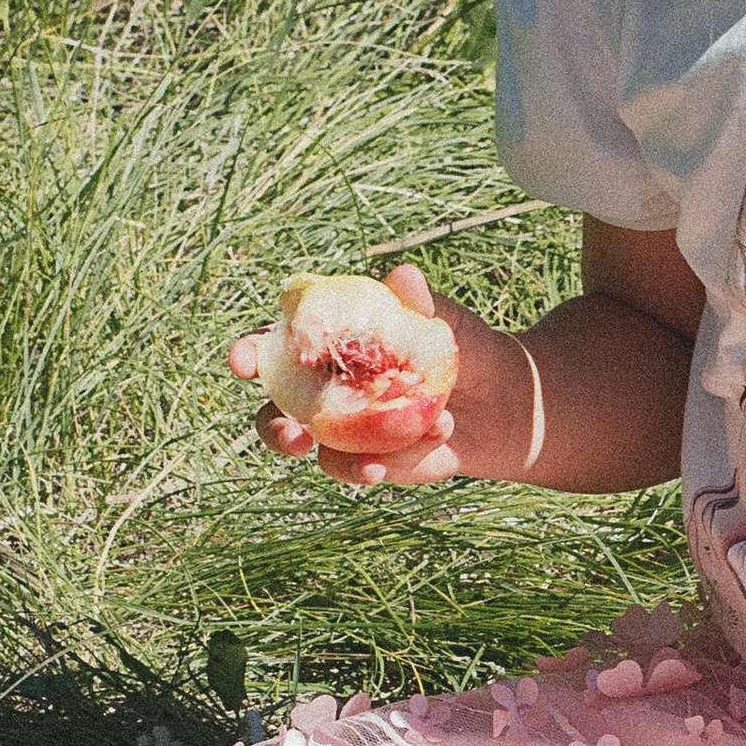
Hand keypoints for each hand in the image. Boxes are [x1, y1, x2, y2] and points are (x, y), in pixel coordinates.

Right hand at [226, 263, 537, 491]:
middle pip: (275, 416)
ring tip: (384, 458)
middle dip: (273, 429)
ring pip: (317, 456)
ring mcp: (345, 435)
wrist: (503, 399)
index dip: (250, 353)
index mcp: (328, 348)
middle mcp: (325, 394)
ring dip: (342, 460)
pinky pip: (368, 469)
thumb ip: (418, 303)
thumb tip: (403, 276)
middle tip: (292, 435)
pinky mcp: (374, 464)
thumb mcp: (444, 320)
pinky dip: (398, 458)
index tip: (241, 360)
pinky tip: (438, 439)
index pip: (275, 349)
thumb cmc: (462, 345)